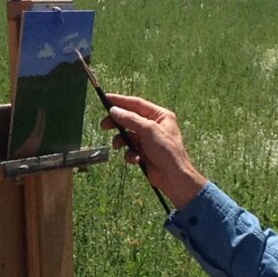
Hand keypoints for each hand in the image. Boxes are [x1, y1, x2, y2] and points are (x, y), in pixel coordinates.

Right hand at [101, 91, 206, 209]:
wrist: (173, 177)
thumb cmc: (166, 150)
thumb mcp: (148, 130)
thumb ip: (130, 119)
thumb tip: (114, 110)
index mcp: (160, 115)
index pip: (137, 104)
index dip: (121, 101)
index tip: (106, 99)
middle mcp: (154, 125)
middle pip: (130, 119)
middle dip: (117, 123)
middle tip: (104, 125)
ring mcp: (149, 139)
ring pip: (128, 135)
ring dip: (121, 141)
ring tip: (118, 146)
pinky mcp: (144, 152)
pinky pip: (131, 149)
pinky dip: (130, 154)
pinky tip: (136, 159)